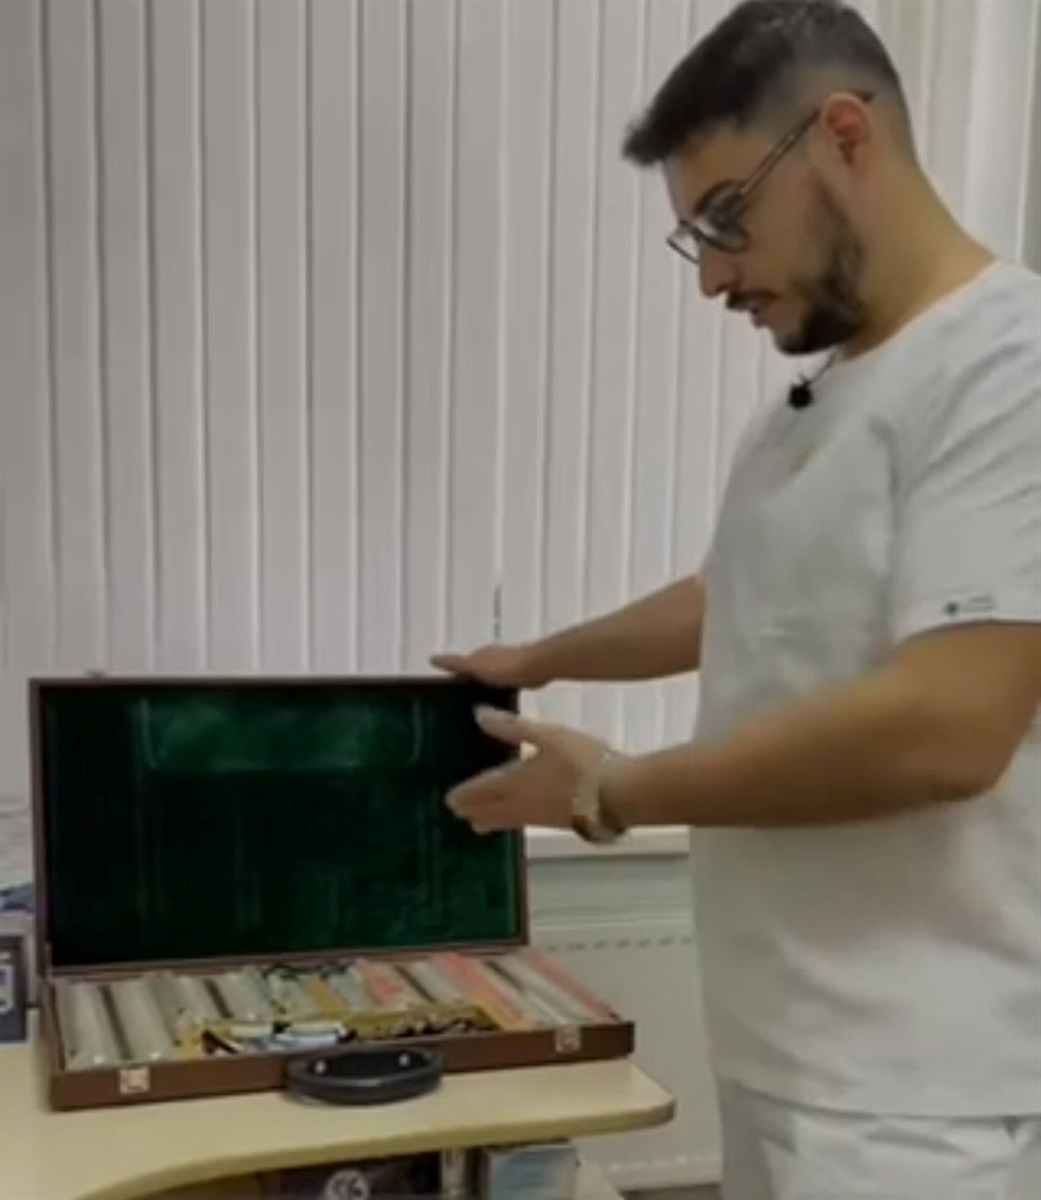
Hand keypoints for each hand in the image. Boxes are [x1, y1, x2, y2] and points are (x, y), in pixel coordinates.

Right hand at [430, 642, 550, 689]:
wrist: (535, 668)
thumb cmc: (505, 666)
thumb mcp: (474, 666)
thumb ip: (455, 663)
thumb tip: (433, 658)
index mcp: (481, 654)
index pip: (463, 664)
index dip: (456, 676)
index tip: (450, 690)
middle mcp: (494, 656)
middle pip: (478, 670)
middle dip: (472, 681)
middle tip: (464, 699)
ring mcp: (509, 665)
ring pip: (493, 677)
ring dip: (487, 686)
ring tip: (481, 703)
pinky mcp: (522, 675)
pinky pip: (507, 683)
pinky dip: (502, 690)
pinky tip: (502, 700)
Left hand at [446, 706, 618, 831]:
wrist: (617, 795)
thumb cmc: (581, 761)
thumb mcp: (547, 734)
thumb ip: (512, 727)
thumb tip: (479, 715)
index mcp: (514, 783)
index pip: (481, 791)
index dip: (465, 794)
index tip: (449, 800)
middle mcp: (522, 805)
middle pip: (490, 812)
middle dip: (473, 812)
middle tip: (459, 813)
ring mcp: (541, 818)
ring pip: (507, 821)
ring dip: (491, 819)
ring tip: (480, 823)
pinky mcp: (560, 823)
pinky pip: (525, 823)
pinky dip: (512, 820)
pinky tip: (522, 816)